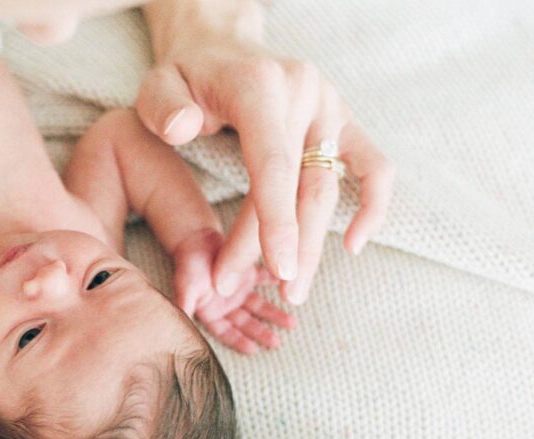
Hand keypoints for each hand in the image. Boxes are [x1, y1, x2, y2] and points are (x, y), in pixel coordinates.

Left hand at [136, 31, 393, 305]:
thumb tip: (185, 128)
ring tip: (291, 291)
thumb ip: (164, 106)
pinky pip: (375, 166)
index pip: (273, 162)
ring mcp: (330, 107)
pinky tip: (352, 246)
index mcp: (259, 86)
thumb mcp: (158, 85)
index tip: (274, 270)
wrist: (218, 51)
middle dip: (280, 246)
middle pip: (302, 185)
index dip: (275, 220)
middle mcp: (305, 93)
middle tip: (251, 291)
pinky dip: (372, 206)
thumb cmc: (185, 79)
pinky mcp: (344, 122)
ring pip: (331, 187)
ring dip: (314, 244)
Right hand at [172, 228, 295, 353]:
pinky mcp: (248, 274)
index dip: (238, 341)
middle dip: (261, 332)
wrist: (194, 239)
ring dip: (273, 314)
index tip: (254, 349)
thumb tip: (183, 330)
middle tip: (277, 342)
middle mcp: (226, 305)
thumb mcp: (186, 288)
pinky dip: (275, 283)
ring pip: (258, 306)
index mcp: (211, 312)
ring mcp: (238, 290)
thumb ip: (186, 308)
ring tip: (291, 323)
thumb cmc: (187, 265)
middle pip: (245, 323)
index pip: (226, 332)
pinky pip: (265, 281)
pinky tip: (286, 287)